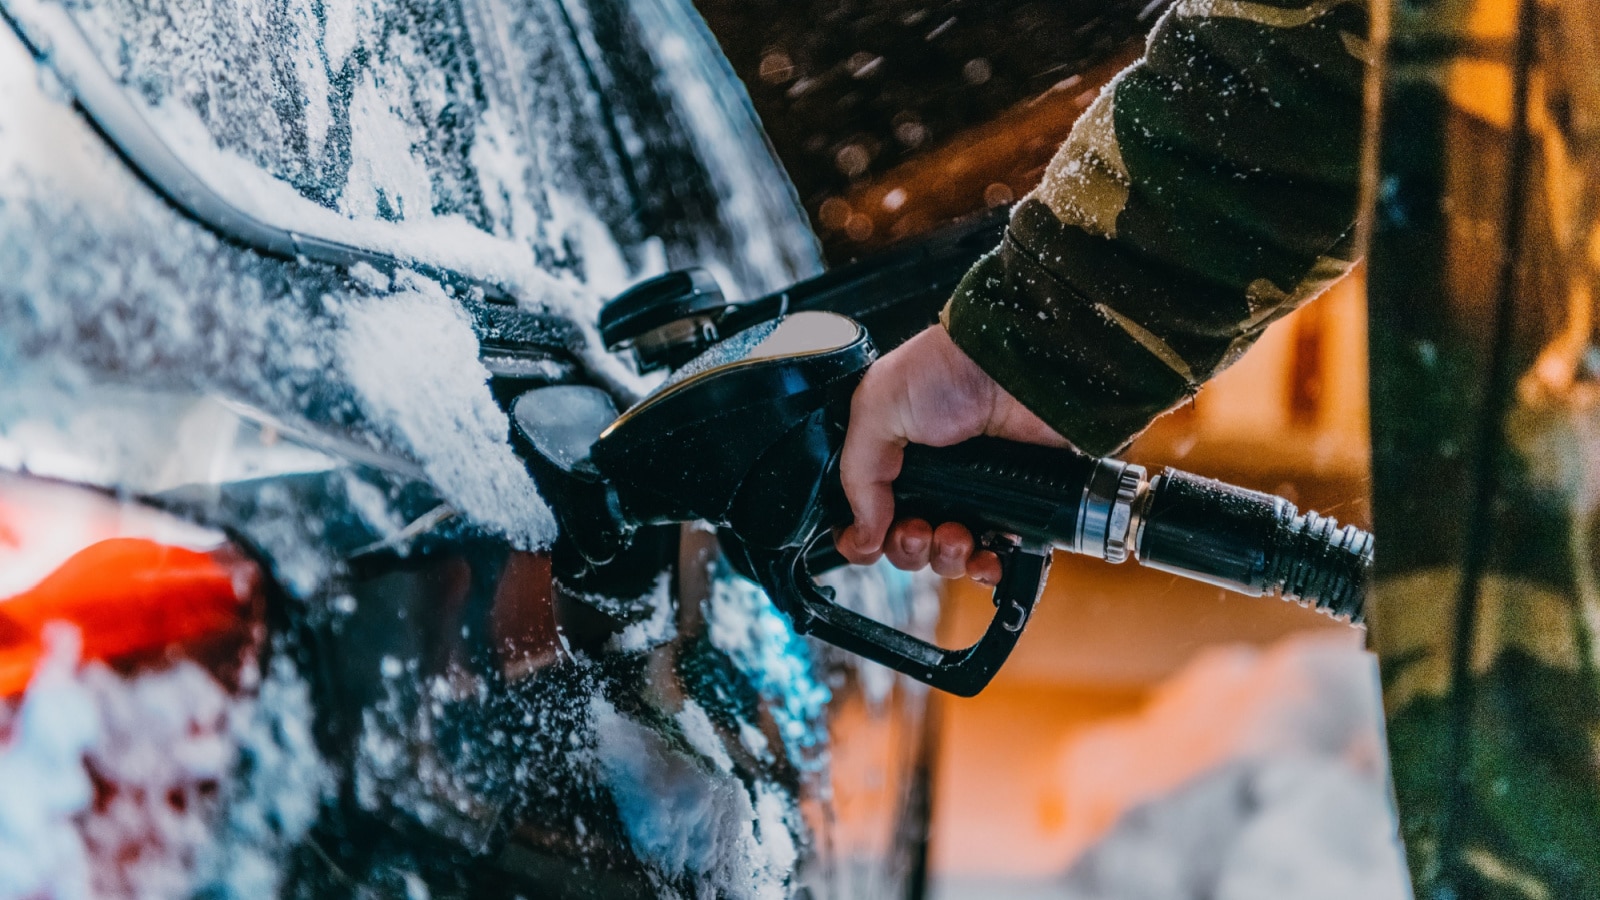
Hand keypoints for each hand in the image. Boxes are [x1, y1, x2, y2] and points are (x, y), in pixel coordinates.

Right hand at [837, 325, 1066, 583]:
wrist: (1013, 367)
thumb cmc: (948, 369)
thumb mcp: (875, 408)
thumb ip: (857, 475)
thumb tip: (860, 533)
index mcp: (892, 456)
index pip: (867, 513)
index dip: (864, 535)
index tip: (867, 541)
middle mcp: (930, 479)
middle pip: (905, 543)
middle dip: (906, 547)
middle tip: (915, 529)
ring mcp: (972, 494)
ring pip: (946, 556)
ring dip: (944, 556)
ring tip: (954, 533)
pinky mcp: (1013, 507)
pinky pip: (995, 558)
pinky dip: (986, 567)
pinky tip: (983, 554)